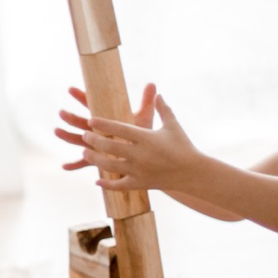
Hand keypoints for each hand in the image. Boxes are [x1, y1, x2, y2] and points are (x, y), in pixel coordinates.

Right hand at [55, 83, 158, 170]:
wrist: (143, 155)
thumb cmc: (140, 135)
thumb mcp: (144, 118)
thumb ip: (146, 101)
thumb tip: (152, 83)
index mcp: (105, 119)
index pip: (91, 105)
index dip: (81, 97)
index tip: (71, 89)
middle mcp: (97, 131)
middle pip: (81, 122)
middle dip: (71, 117)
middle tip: (62, 112)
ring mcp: (95, 145)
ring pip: (77, 140)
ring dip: (67, 136)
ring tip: (57, 131)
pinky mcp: (96, 159)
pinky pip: (83, 163)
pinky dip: (74, 165)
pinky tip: (65, 166)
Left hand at [59, 87, 197, 191]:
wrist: (193, 173)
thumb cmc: (183, 146)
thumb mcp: (173, 125)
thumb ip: (163, 109)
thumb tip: (158, 92)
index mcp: (146, 137)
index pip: (119, 128)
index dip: (103, 124)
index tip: (90, 119)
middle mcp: (140, 154)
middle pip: (110, 146)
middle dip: (93, 140)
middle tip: (84, 135)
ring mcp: (139, 170)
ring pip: (109, 165)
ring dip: (94, 159)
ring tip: (84, 152)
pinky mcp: (140, 184)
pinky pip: (119, 185)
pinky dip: (107, 184)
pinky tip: (97, 181)